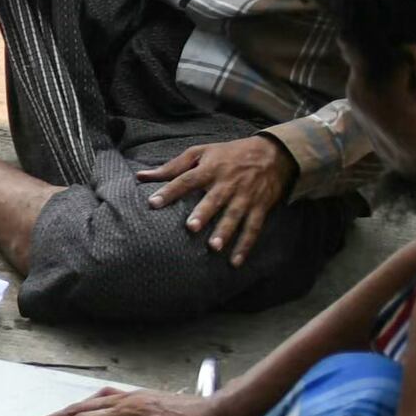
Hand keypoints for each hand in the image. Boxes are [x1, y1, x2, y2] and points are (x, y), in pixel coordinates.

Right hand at [17, 380, 238, 415]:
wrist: (220, 415)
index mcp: (127, 415)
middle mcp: (124, 401)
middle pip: (79, 409)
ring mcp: (131, 397)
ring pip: (89, 402)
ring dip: (65, 413)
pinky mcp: (138, 399)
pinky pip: (103, 400)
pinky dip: (85, 407)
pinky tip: (84, 414)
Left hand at [145, 135, 294, 262]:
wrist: (274, 153)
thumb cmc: (230, 153)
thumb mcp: (201, 152)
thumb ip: (172, 166)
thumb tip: (141, 176)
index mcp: (210, 169)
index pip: (186, 180)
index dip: (170, 191)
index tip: (152, 203)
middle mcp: (228, 183)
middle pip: (214, 199)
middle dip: (204, 213)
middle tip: (192, 227)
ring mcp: (245, 196)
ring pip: (235, 215)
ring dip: (226, 231)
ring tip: (214, 246)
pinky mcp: (260, 207)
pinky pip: (253, 228)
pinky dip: (246, 246)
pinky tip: (235, 262)